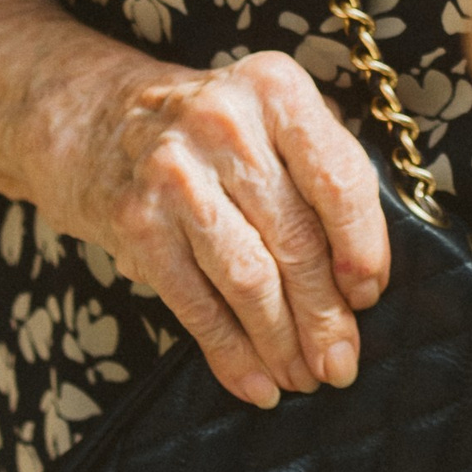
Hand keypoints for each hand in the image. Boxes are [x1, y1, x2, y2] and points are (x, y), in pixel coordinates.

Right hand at [48, 47, 388, 410]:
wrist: (102, 120)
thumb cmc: (217, 132)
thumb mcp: (277, 121)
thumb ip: (325, 178)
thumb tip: (363, 283)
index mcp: (275, 89)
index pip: (338, 180)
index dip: (362, 249)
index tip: (369, 296)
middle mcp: (224, 123)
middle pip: (295, 238)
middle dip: (325, 314)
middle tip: (342, 362)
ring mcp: (174, 173)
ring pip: (249, 279)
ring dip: (282, 342)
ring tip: (303, 376)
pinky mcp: (136, 221)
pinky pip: (196, 302)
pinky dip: (230, 352)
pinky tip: (254, 382)